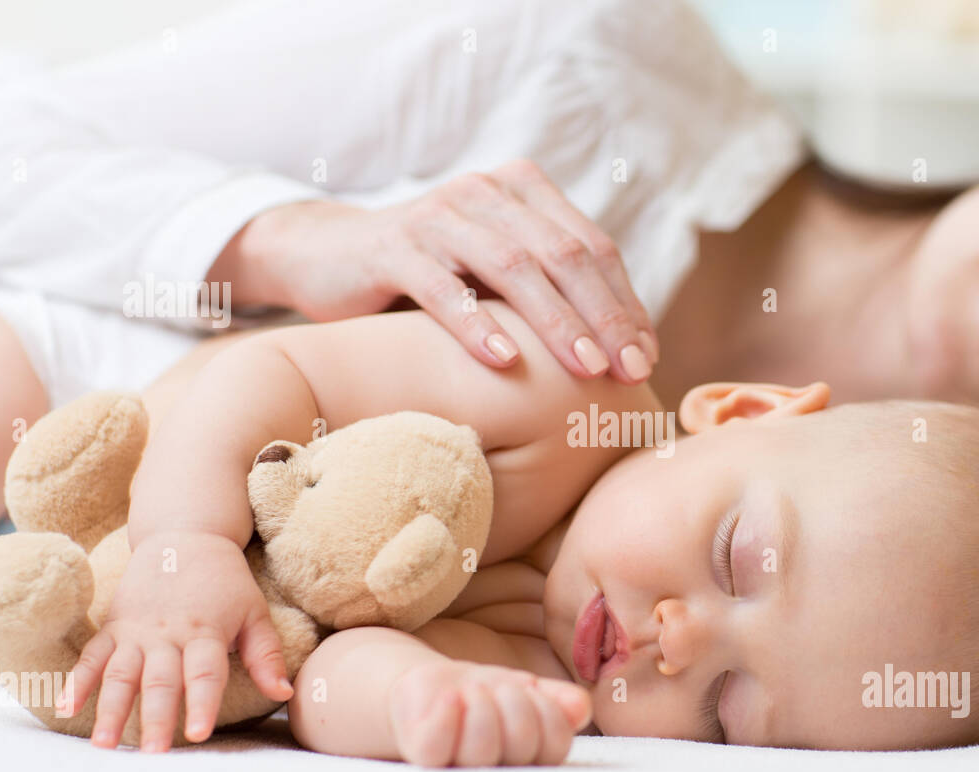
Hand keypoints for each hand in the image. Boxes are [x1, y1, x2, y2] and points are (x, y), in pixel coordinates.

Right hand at [59, 531, 292, 750]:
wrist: (186, 536)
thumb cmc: (226, 583)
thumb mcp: (255, 613)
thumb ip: (266, 655)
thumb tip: (285, 694)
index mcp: (206, 632)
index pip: (205, 673)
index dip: (202, 703)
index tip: (199, 734)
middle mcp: (169, 635)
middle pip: (161, 681)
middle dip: (157, 718)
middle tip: (153, 754)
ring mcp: (137, 631)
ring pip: (122, 674)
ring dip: (111, 710)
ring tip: (105, 745)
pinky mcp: (114, 626)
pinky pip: (93, 656)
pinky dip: (78, 681)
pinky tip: (66, 708)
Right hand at [214, 159, 657, 382]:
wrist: (332, 256)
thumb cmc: (434, 277)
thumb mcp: (498, 276)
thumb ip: (550, 292)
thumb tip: (627, 350)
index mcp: (523, 191)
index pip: (592, 248)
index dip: (624, 304)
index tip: (646, 359)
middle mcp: (486, 192)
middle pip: (564, 255)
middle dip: (604, 317)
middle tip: (629, 372)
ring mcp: (439, 216)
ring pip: (513, 268)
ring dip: (556, 323)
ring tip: (586, 370)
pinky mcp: (394, 247)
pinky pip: (443, 288)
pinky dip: (477, 325)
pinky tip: (505, 361)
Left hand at [387, 659, 591, 766]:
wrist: (429, 691)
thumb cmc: (484, 695)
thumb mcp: (526, 691)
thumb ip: (558, 700)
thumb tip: (580, 708)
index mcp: (527, 761)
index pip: (555, 744)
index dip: (549, 712)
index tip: (531, 692)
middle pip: (522, 743)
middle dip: (516, 702)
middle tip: (499, 689)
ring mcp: (456, 769)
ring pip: (481, 747)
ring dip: (482, 703)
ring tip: (473, 691)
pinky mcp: (423, 756)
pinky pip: (436, 743)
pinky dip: (447, 713)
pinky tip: (452, 697)